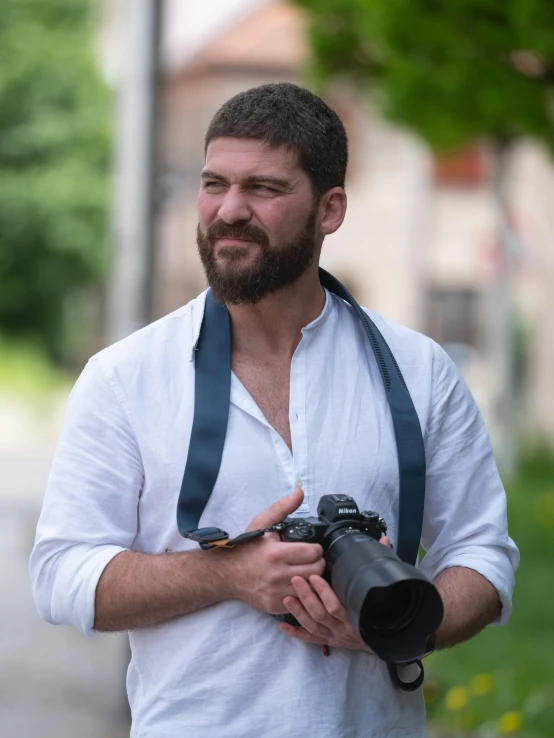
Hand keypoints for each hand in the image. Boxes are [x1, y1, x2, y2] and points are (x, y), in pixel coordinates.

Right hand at [221, 488, 324, 613]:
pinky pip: (300, 601)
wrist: (227, 573)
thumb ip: (282, 507)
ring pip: (311, 587)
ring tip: (304, 571)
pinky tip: (296, 584)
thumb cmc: (246, 548)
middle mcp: (277, 575)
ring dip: (311, 579)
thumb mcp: (262, 523)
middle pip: (316, 571)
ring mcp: (276, 593)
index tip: (311, 548)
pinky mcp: (275, 606)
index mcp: (275, 553)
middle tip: (310, 560)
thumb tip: (299, 492)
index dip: (316, 549)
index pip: (313, 553)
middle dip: (317, 563)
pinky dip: (302, 593)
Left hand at [278, 535, 391, 652]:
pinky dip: (296, 633)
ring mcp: (334, 635)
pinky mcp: (328, 641)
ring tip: (287, 598)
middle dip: (307, 597)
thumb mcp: (382, 590)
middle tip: (295, 580)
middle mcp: (343, 627)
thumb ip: (381, 565)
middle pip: (321, 614)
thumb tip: (384, 541)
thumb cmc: (383, 613)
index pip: (336, 605)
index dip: (324, 592)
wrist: (385, 641)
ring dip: (299, 612)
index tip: (315, 576)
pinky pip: (310, 639)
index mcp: (356, 615)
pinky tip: (283, 625)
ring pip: (313, 626)